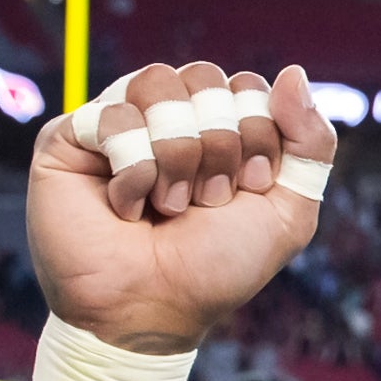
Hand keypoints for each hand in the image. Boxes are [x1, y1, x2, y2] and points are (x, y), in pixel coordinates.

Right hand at [27, 62, 333, 353]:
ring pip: (159, 82)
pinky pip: (114, 115)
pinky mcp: (70, 137)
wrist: (153, 309)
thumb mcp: (287, 211)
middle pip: (206, 77)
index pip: (247, 86)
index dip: (257, 137)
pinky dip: (134, 171)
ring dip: (177, 155)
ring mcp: (119, 123)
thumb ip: (310, 142)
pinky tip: (127, 207)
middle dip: (219, 147)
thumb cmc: (216, 267)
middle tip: (206, 200)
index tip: (246, 189)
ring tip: (168, 204)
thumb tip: (294, 72)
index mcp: (218, 126)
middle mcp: (167, 117)